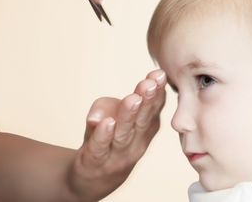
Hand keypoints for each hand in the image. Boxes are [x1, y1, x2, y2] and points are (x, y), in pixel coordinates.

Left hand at [67, 70, 165, 200]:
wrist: (93, 178)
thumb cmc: (107, 140)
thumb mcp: (108, 116)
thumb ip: (107, 106)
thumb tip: (104, 115)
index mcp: (145, 128)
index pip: (153, 108)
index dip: (157, 92)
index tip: (158, 74)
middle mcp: (137, 142)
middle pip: (142, 119)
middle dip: (147, 100)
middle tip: (150, 83)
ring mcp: (118, 154)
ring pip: (124, 133)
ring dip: (128, 115)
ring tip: (132, 98)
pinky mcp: (97, 162)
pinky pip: (101, 148)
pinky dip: (104, 136)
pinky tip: (107, 123)